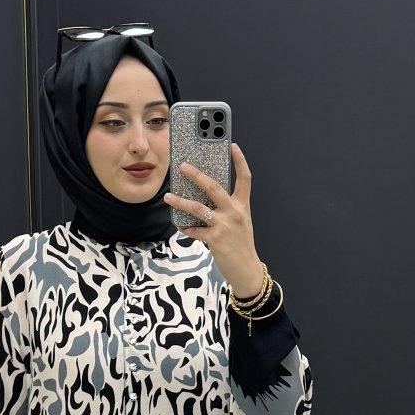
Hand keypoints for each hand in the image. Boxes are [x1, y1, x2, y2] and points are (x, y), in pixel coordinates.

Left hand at [163, 142, 266, 298]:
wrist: (246, 269)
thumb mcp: (239, 222)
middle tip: (183, 166)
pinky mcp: (215, 240)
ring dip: (181, 202)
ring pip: (198, 208)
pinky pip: (195, 230)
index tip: (233, 146)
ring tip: (168, 197)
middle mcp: (234, 212)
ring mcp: (224, 226)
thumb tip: (204, 198)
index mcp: (242, 206)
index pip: (245, 178)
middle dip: (196, 175)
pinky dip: (186, 228)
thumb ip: (227, 209)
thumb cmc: (240, 244)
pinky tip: (181, 226)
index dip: (240, 161)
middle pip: (214, 187)